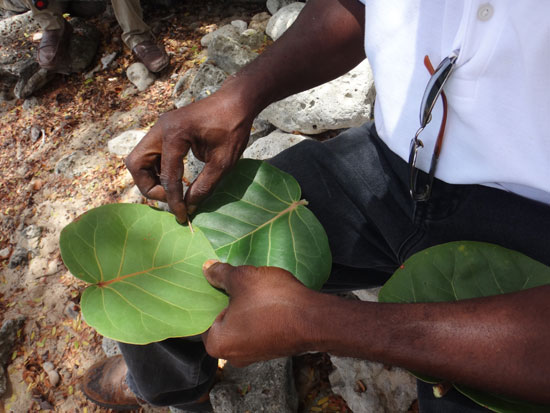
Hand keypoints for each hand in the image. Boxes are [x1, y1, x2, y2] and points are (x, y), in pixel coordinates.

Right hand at [125, 91, 253, 222]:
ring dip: (150, 178)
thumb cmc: (233, 128)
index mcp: (175, 134)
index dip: (173, 200)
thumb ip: (204, 185)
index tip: (182, 216)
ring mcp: (160, 127)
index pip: (167, 176)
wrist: (237, 102)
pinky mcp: (164, 130)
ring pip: (139, 159)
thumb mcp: (223, 162)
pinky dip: (156, 169)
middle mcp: (160, 128)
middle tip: (170, 199)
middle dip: (149, 186)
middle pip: (136, 164)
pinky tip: (173, 179)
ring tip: (171, 191)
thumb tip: (189, 206)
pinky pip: (150, 154)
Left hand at [201, 260, 319, 366]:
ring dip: (241, 305)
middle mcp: (231, 355)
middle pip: (219, 320)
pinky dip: (255, 313)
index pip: (200, 315)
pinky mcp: (269, 349)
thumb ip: (220, 274)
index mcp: (217, 343)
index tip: (210, 276)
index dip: (205, 293)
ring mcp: (252, 355)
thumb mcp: (242, 278)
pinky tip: (263, 296)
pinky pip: (253, 327)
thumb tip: (206, 268)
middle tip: (229, 276)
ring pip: (238, 323)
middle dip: (224, 298)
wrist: (314, 319)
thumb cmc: (272, 300)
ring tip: (248, 284)